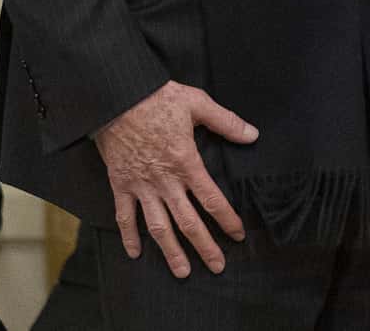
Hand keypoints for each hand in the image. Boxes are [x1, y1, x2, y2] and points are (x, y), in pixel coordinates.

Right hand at [94, 80, 257, 276]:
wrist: (116, 98)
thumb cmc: (158, 98)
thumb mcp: (197, 103)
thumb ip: (226, 122)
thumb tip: (253, 135)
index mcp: (186, 162)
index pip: (212, 199)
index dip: (227, 219)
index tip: (237, 235)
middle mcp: (165, 180)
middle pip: (188, 221)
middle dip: (205, 246)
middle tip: (217, 266)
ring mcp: (141, 185)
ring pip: (158, 226)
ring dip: (171, 251)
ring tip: (183, 272)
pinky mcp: (120, 184)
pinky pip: (124, 216)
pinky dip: (129, 236)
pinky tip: (136, 253)